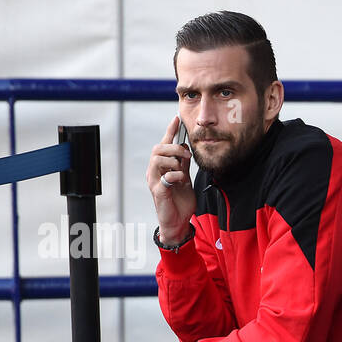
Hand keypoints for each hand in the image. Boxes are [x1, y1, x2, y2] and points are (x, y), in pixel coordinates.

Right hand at [148, 114, 194, 241]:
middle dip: (174, 147)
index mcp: (162, 167)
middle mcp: (155, 172)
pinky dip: (175, 175)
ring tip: (183, 169)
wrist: (179, 222)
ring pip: (157, 159)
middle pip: (158, 148)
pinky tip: (181, 179)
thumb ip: (184, 166)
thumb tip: (186, 149)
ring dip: (174, 160)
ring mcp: (154, 181)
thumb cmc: (180, 202)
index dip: (170, 131)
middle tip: (187, 154)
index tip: (176, 118)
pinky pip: (165, 177)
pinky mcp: (158, 191)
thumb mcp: (186, 180)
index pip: (164, 144)